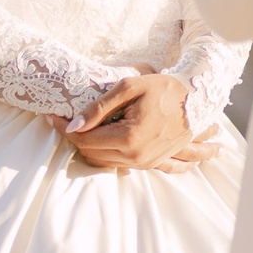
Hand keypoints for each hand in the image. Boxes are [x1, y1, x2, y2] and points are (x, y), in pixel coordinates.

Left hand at [65, 68, 200, 171]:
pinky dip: (106, 156)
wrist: (198, 101)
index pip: (85, 139)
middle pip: (91, 153)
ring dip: (89, 146)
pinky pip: (119, 166)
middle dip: (75, 138)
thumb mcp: (131, 87)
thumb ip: (99, 107)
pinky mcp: (151, 164)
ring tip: (83, 127)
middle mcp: (135, 156)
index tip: (54, 117)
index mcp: (129, 138)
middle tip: (65, 120)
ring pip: (102, 162)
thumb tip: (74, 125)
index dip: (65, 128)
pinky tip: (101, 145)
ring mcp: (144, 163)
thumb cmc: (165, 89)